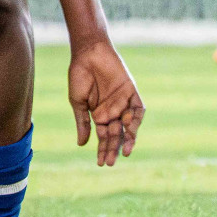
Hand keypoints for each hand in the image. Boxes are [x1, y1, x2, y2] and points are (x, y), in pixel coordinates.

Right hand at [68, 41, 144, 165]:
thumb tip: (81, 144)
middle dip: (113, 148)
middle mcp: (113, 110)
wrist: (88, 54)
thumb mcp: (78, 102)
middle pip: (117, 134)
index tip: (100, 163)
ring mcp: (123, 102)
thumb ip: (83, 122)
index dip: (102, 149)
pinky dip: (135, 120)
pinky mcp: (132, 92)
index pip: (103, 136)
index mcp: (99, 114)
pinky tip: (129, 130)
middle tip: (111, 162)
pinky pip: (138, 109)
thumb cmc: (79, 76)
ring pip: (129, 125)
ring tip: (124, 151)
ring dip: (128, 138)